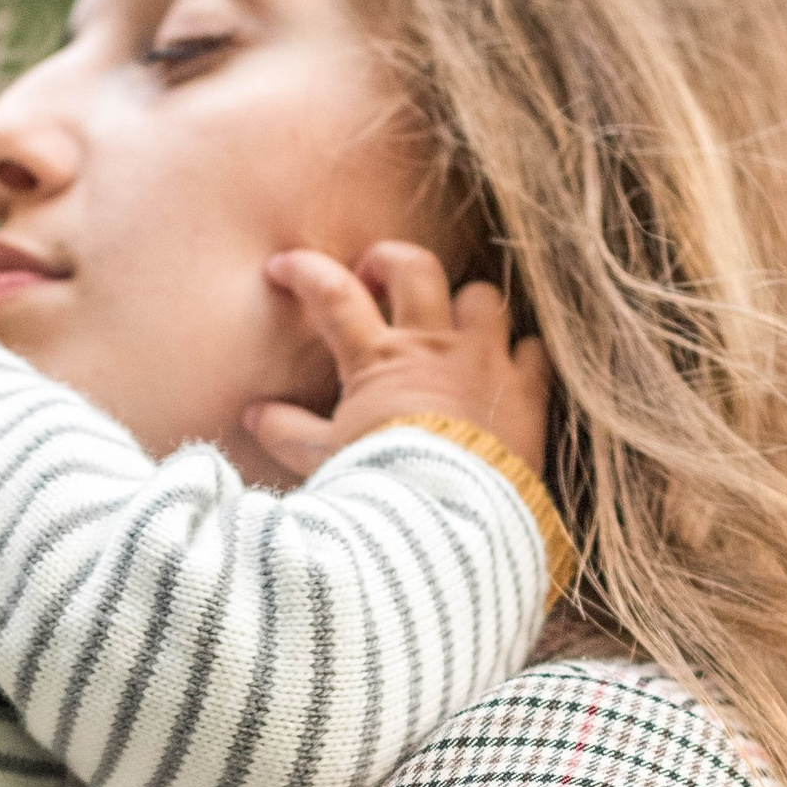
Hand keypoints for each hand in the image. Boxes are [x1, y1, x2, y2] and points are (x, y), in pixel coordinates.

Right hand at [243, 244, 552, 486]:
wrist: (450, 525)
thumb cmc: (382, 491)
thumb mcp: (324, 463)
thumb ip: (288, 433)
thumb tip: (253, 415)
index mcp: (378, 361)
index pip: (332, 294)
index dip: (303, 270)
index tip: (282, 267)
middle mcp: (433, 348)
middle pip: (414, 267)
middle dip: (391, 261)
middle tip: (375, 281)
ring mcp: (484, 364)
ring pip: (482, 297)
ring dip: (465, 307)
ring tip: (451, 330)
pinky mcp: (526, 393)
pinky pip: (533, 349)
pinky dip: (521, 355)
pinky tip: (508, 371)